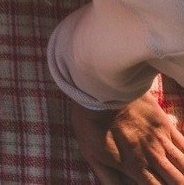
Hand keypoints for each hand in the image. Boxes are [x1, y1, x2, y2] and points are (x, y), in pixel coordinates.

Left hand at [69, 91, 183, 183]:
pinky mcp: (166, 125)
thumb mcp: (91, 155)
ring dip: (183, 174)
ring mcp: (163, 140)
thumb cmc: (90, 124)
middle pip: (177, 181)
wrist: (99, 90)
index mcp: (135, 167)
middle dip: (177, 183)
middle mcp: (154, 156)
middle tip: (173, 181)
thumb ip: (108, 178)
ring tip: (180, 177)